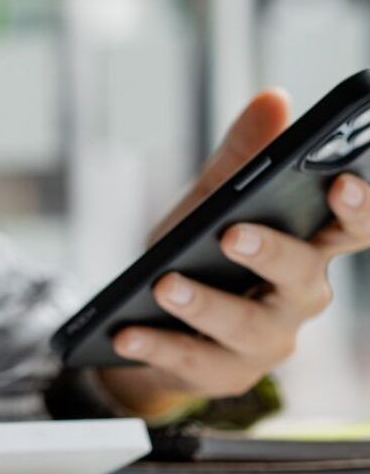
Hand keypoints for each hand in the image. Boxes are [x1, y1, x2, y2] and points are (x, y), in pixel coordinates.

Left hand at [98, 89, 369, 417]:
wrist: (153, 321)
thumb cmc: (196, 256)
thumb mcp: (209, 204)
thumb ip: (240, 161)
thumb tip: (273, 99)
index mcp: (306, 250)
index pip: (351, 229)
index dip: (360, 209)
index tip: (343, 182)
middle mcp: (296, 299)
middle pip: (303, 277)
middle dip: (272, 254)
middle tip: (232, 233)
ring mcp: (264, 343)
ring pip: (247, 327)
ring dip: (205, 304)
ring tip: (165, 283)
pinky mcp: (224, 375)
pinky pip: (194, 361)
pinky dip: (159, 344)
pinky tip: (127, 331)